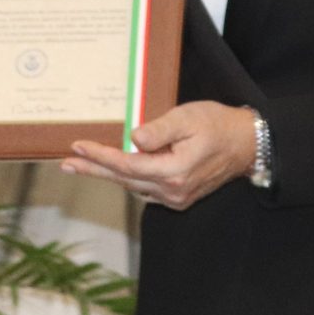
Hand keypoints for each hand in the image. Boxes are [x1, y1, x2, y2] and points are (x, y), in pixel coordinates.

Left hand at [60, 101, 257, 209]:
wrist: (246, 144)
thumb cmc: (218, 125)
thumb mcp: (188, 118)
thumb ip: (159, 129)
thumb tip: (133, 138)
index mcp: (174, 172)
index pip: (127, 165)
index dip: (100, 156)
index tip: (79, 146)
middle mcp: (173, 191)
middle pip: (124, 179)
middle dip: (93, 170)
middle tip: (67, 164)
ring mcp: (176, 197)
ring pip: (132, 185)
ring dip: (107, 174)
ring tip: (82, 164)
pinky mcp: (179, 196)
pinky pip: (145, 188)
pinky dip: (126, 178)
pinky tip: (113, 170)